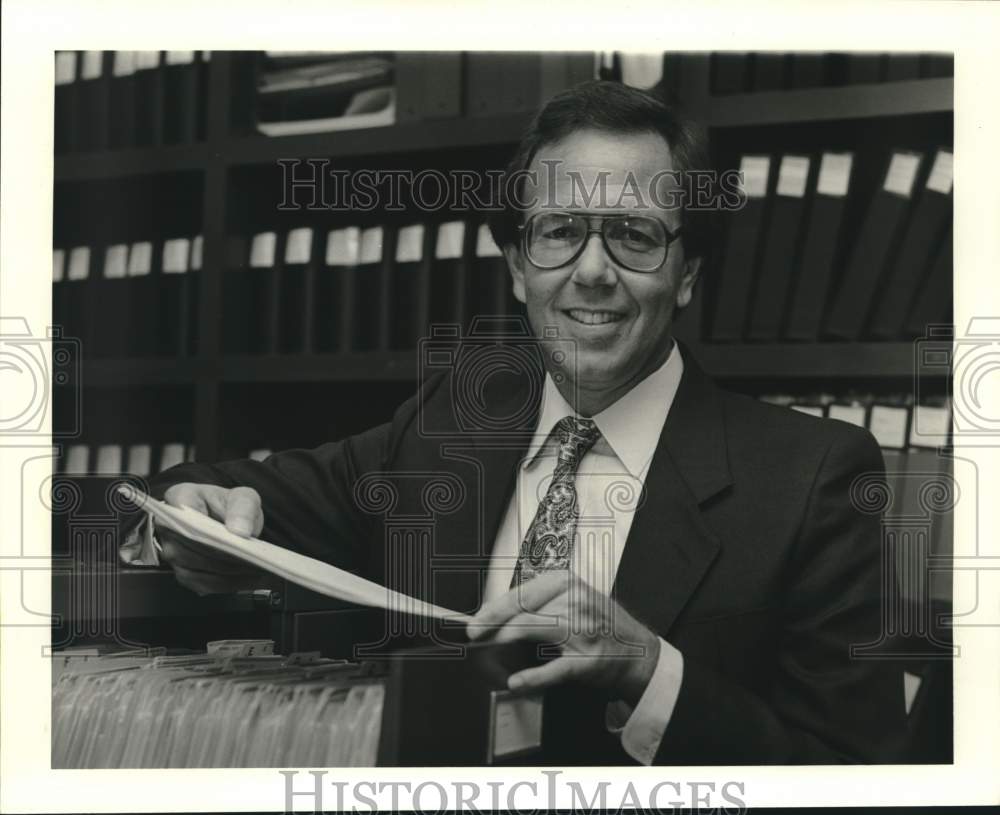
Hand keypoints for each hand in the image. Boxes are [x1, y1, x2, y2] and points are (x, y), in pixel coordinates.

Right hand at [157, 483, 268, 595]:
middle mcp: (168, 527)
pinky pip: (203, 583)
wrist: (226, 520)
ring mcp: (173, 552)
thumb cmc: (229, 506)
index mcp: (180, 498)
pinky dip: (226, 584)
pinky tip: (247, 578)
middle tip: (254, 559)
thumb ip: (243, 507)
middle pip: (192, 547)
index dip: (207, 530)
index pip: (184, 515)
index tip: (235, 537)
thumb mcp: (243, 497)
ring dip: (227, 573)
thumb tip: (239, 531)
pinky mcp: (183, 573)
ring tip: (255, 570)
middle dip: (224, 555)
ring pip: (197, 569)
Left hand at [466, 571, 660, 705]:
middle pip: (524, 611)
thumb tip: (492, 616)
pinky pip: (555, 668)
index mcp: (567, 583)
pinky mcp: (588, 660)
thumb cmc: (597, 623)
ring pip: (535, 631)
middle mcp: (576, 601)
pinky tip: (516, 681)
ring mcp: (583, 630)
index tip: (475, 620)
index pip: (522, 593)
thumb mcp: (570, 600)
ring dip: (505, 642)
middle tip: (473, 636)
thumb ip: (536, 605)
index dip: (494, 608)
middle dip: (494, 624)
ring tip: (484, 652)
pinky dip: (534, 676)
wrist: (637, 651)